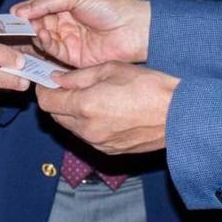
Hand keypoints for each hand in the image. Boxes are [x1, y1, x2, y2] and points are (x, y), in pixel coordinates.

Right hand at [12, 0, 150, 66]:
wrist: (135, 28)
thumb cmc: (110, 6)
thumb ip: (47, 2)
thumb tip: (20, 10)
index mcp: (64, 7)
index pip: (37, 11)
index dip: (23, 14)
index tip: (8, 16)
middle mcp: (64, 25)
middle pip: (36, 28)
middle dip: (24, 28)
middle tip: (10, 28)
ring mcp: (68, 42)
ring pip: (42, 42)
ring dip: (35, 36)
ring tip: (32, 30)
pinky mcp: (74, 59)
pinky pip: (53, 54)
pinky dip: (45, 46)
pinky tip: (42, 37)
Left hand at [35, 63, 177, 153]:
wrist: (178, 115)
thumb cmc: (148, 87)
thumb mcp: (111, 69)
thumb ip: (79, 76)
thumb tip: (57, 79)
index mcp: (85, 106)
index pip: (47, 102)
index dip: (43, 90)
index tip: (48, 81)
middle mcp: (87, 129)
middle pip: (56, 117)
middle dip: (57, 101)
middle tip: (68, 86)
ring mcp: (98, 143)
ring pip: (72, 128)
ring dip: (72, 114)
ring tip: (90, 98)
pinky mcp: (110, 152)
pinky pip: (89, 137)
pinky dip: (88, 125)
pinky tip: (104, 112)